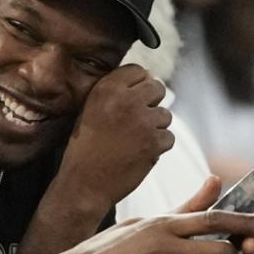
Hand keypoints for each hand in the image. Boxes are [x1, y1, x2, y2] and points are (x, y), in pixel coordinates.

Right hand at [51, 64, 173, 213]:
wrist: (84, 183)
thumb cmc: (84, 149)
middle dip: (152, 102)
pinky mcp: (154, 142)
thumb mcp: (89, 110)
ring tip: (135, 139)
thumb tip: (144, 78)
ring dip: (155, 126)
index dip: (138, 84)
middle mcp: (126, 101)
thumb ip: (114, 92)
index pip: (138, 70)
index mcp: (106, 90)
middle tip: (139, 118)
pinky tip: (140, 152)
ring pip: (166, 114)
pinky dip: (158, 146)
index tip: (134, 97)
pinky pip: (169, 137)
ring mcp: (142, 121)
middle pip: (157, 87)